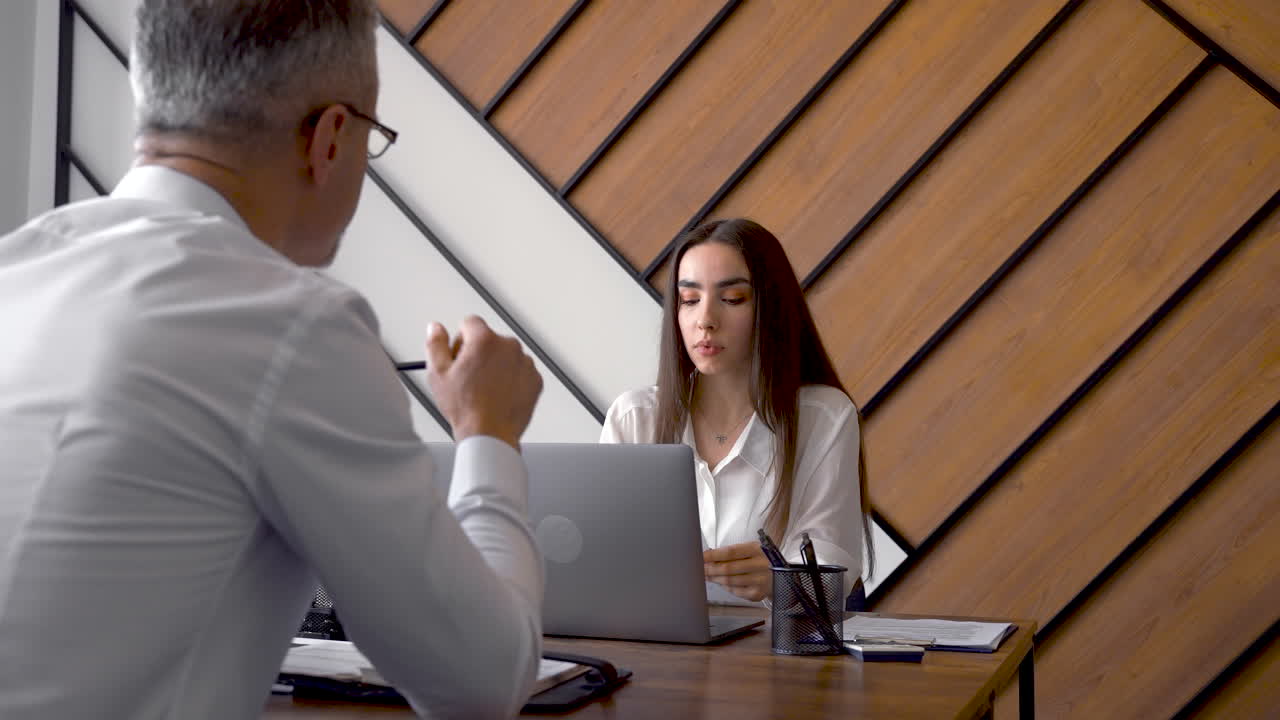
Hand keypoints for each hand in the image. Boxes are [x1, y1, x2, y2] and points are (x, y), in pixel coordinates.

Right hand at [424, 316, 542, 448]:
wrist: (491, 434)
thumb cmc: (466, 408)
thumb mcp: (438, 374)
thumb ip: (436, 344)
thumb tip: (435, 328)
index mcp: (485, 340)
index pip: (470, 323)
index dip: (460, 340)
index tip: (459, 356)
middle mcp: (509, 347)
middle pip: (489, 339)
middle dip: (479, 354)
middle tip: (469, 378)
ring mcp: (525, 363)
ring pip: (506, 356)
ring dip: (496, 366)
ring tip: (484, 390)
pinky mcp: (535, 379)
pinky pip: (521, 371)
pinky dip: (512, 380)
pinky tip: (499, 395)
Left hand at [703, 541, 772, 601]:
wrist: (781, 576)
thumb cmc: (762, 560)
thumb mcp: (751, 550)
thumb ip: (732, 553)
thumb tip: (709, 556)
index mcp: (757, 549)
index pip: (730, 552)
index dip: (713, 555)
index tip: (702, 556)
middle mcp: (760, 565)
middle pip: (728, 568)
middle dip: (711, 569)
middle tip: (701, 568)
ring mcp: (760, 581)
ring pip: (730, 581)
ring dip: (715, 579)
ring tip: (708, 575)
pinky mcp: (757, 594)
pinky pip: (735, 591)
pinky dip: (726, 587)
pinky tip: (721, 583)